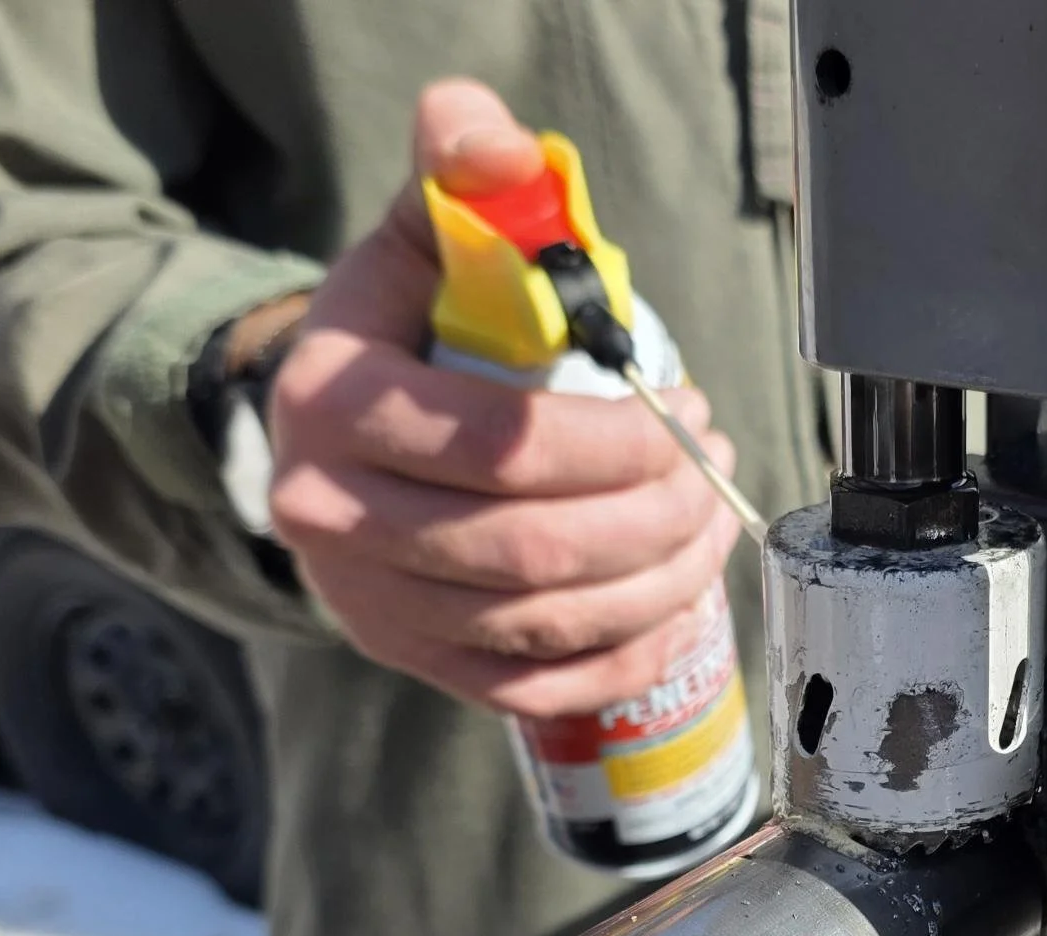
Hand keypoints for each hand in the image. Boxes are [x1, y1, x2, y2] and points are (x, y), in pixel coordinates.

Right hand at [266, 78, 740, 716]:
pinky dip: (628, 655)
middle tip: (712, 469)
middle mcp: (336, 522)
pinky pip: (544, 688)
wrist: (337, 440)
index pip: (505, 446)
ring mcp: (378, 610)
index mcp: (334, 406)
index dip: (622, 442)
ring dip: (659, 579)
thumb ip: (464, 175)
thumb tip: (490, 136)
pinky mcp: (423, 665)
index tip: (687, 411)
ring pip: (550, 623)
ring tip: (710, 522)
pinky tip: (678, 604)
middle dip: (655, 513)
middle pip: (536, 547)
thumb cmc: (402, 335)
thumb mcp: (421, 241)